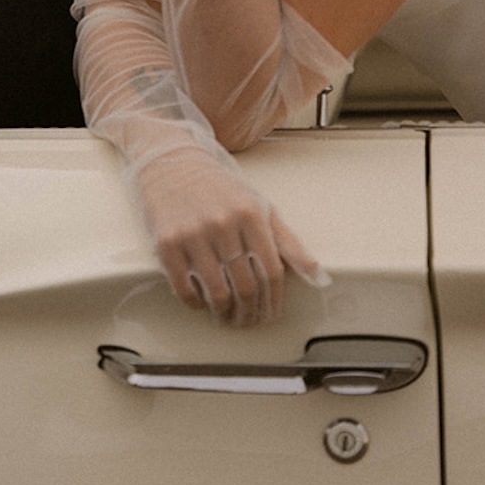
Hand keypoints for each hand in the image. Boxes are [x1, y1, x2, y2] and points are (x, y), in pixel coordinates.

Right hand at [138, 147, 327, 326]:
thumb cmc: (220, 188)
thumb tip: (316, 274)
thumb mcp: (260, 207)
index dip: (274, 300)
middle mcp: (223, 224)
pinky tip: (202, 303)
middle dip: (250, 313)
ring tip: (227, 316)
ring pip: (217, 292)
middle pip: (246, 287)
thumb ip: (288, 242)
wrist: (172, 163)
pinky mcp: (167, 243)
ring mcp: (193, 234)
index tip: (271, 313)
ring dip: (225, 313)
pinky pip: (184, 288)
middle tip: (248, 320)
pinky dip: (196, 304)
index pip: (272, 271)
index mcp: (251, 214)